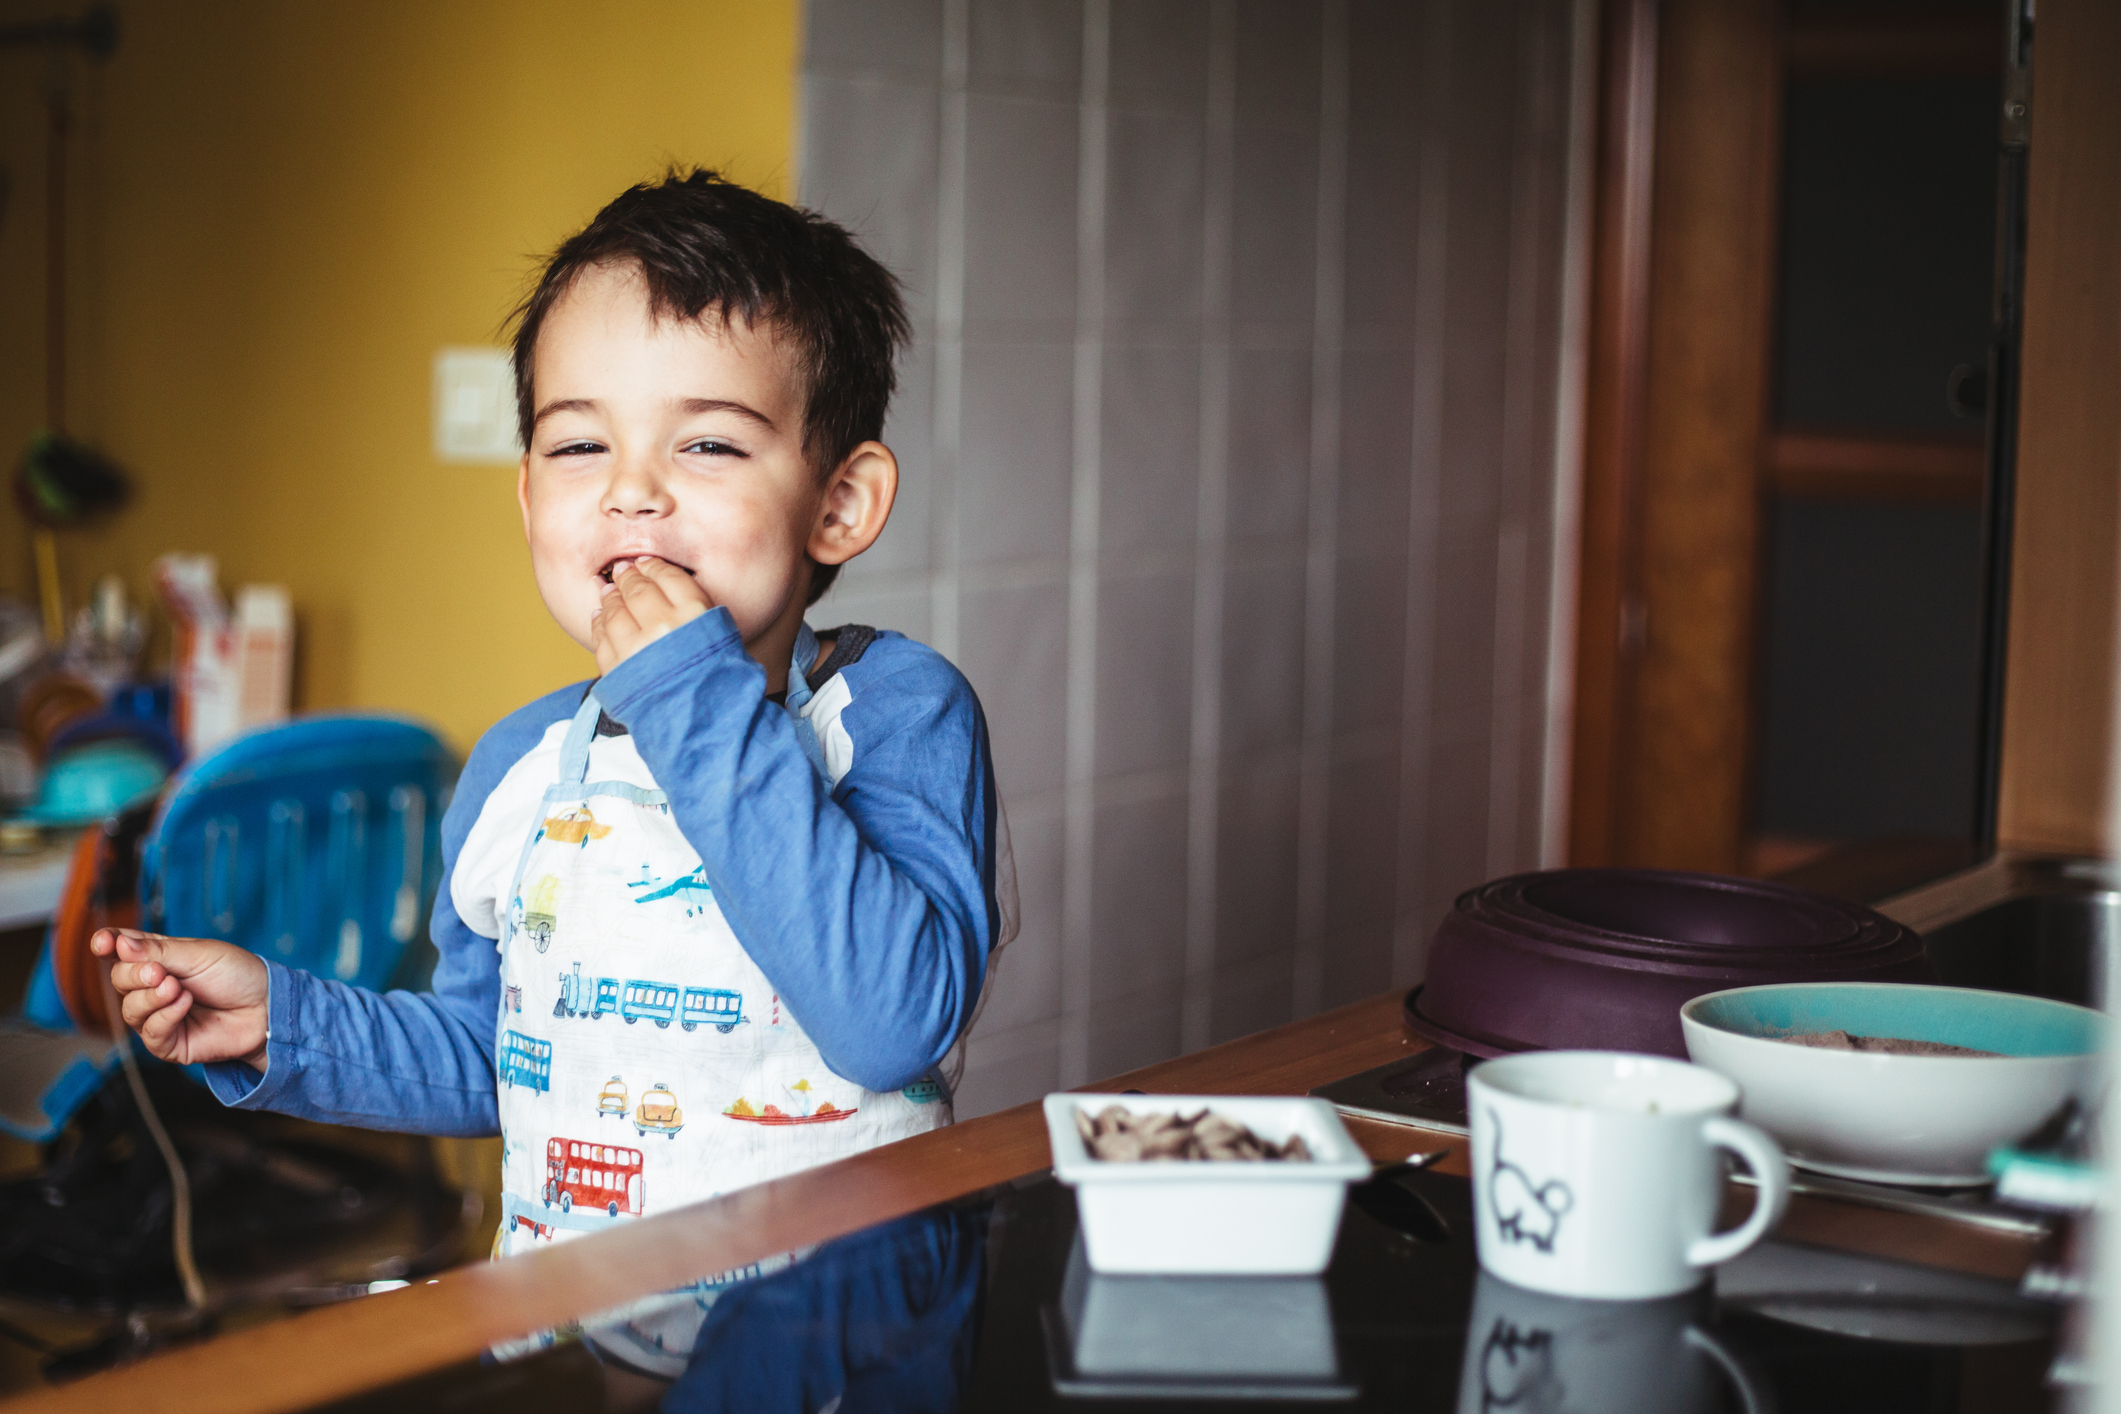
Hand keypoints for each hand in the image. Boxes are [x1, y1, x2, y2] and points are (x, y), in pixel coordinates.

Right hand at [90, 928, 269, 1070]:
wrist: (267, 1006)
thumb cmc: (238, 975)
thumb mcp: (199, 955)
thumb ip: (158, 952)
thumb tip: (118, 944)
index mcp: (159, 958)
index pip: (121, 950)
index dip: (108, 945)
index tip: (102, 943)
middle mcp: (153, 987)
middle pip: (120, 980)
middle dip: (136, 975)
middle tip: (160, 973)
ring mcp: (159, 1016)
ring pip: (130, 1009)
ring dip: (151, 997)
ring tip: (178, 988)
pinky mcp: (169, 1042)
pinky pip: (150, 1033)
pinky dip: (164, 1017)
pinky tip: (184, 1005)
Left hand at [591, 557, 713, 673]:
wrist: (706, 728)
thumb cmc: (717, 677)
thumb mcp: (724, 636)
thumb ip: (699, 609)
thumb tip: (665, 583)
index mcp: (695, 616)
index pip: (669, 577)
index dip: (653, 566)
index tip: (645, 563)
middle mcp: (664, 628)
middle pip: (638, 590)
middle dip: (628, 578)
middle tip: (622, 572)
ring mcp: (637, 650)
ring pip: (614, 612)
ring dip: (611, 599)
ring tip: (610, 592)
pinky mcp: (617, 671)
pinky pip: (601, 640)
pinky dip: (599, 625)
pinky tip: (601, 619)